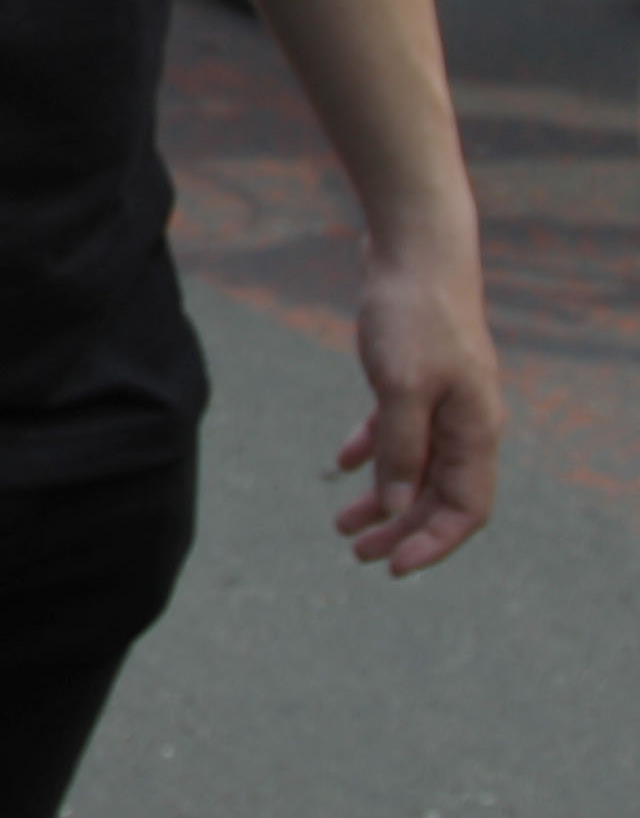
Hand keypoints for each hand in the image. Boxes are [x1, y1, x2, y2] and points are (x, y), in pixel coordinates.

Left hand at [331, 240, 497, 574]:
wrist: (413, 248)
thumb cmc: (413, 315)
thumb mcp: (401, 387)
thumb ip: (401, 449)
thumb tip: (397, 508)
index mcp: (475, 431)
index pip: (466, 510)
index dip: (434, 544)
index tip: (394, 569)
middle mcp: (466, 421)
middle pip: (437, 495)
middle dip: (401, 530)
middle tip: (356, 553)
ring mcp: (443, 398)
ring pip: (415, 466)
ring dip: (383, 497)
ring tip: (343, 524)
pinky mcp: (414, 374)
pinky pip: (397, 428)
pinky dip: (373, 449)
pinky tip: (342, 462)